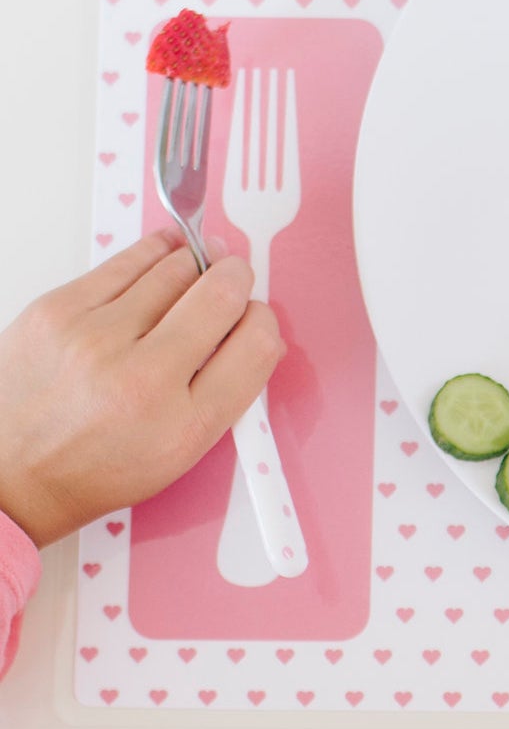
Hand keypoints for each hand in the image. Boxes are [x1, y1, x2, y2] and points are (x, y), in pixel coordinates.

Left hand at [0, 229, 284, 547]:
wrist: (10, 474)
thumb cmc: (94, 464)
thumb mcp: (181, 450)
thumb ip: (228, 388)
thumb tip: (254, 326)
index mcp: (185, 426)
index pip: (258, 341)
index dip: (263, 319)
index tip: (252, 316)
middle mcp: (142, 381)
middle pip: (223, 293)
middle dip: (235, 278)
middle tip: (229, 278)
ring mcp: (95, 340)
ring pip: (178, 264)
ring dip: (195, 264)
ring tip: (190, 275)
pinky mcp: (58, 310)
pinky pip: (129, 258)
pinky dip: (152, 254)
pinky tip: (158, 263)